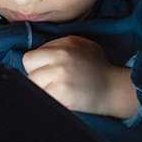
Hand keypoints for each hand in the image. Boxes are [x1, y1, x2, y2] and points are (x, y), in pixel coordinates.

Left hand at [21, 36, 139, 119]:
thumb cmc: (98, 68)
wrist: (113, 88)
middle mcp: (62, 55)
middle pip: (28, 64)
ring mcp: (61, 74)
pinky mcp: (62, 92)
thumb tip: (39, 54)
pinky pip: (41, 94)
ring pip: (32, 81)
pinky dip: (48, 97)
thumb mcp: (83, 46)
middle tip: (49, 82)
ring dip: (41, 87)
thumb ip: (60, 45)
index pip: (33, 53)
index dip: (37, 64)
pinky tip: (60, 97)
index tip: (47, 71)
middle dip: (35, 74)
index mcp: (65, 43)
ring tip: (56, 90)